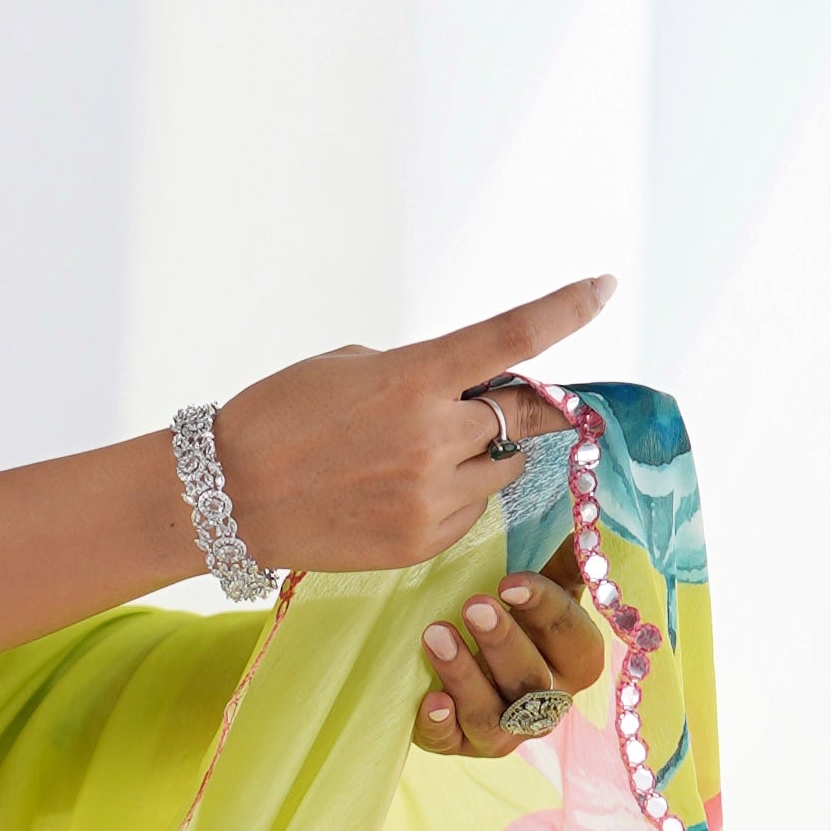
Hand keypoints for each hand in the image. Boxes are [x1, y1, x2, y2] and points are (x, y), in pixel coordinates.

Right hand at [207, 277, 613, 577]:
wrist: (227, 495)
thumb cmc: (281, 418)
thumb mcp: (352, 367)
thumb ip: (421, 373)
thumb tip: (472, 390)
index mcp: (414, 378)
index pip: (513, 337)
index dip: (567, 309)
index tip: (604, 288)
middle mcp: (433, 438)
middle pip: (519, 415)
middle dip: (514, 406)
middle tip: (491, 405)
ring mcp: (429, 496)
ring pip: (501, 467)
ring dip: (482, 453)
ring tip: (418, 456)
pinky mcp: (420, 542)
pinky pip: (470, 509)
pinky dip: (454, 495)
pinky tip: (400, 492)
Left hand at [409, 569, 605, 760]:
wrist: (481, 667)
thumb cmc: (521, 621)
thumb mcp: (547, 590)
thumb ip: (564, 566)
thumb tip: (585, 531)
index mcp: (577, 662)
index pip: (571, 637)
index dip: (544, 609)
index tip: (508, 582)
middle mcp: (548, 704)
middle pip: (531, 681)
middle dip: (501, 642)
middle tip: (472, 605)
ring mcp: (507, 732)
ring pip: (490, 714)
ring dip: (463, 674)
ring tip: (435, 635)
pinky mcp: (462, 745)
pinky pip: (451, 743)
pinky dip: (440, 725)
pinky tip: (430, 701)